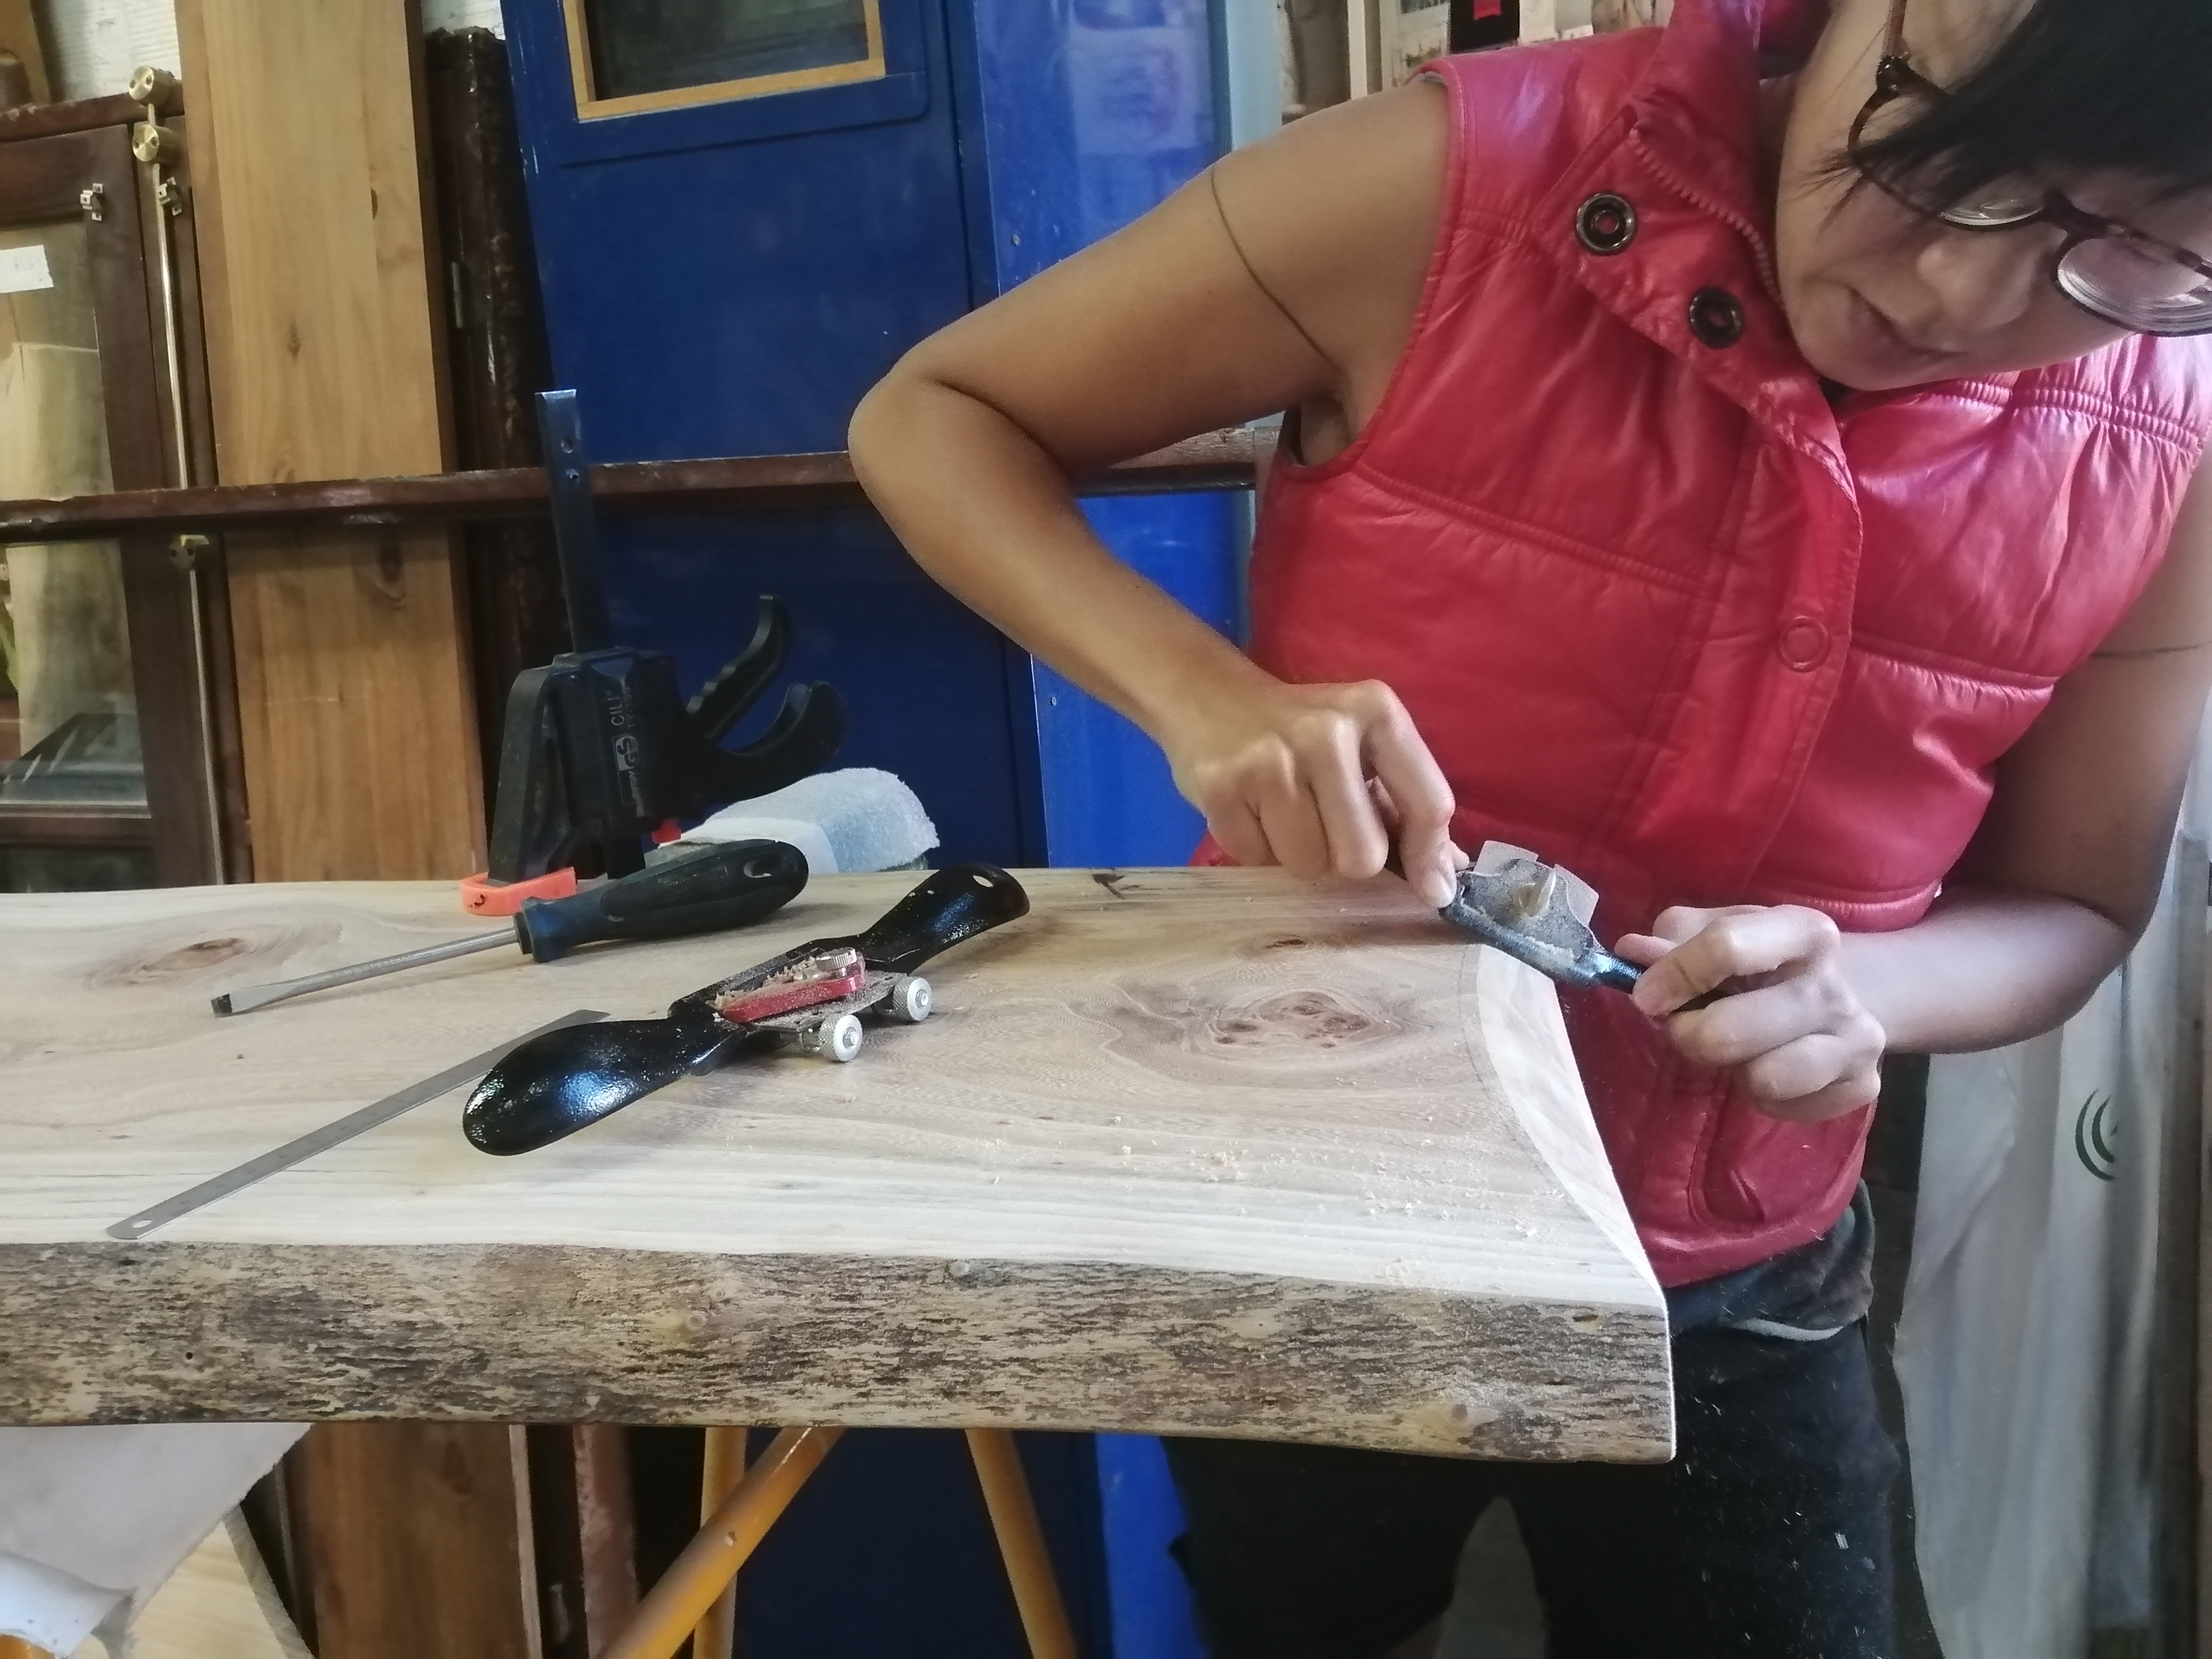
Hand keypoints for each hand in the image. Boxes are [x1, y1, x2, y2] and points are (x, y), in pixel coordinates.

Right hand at [1164, 676, 1465, 905]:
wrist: (1208, 696)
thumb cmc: (1300, 730)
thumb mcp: (1362, 746)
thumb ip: (1404, 804)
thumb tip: (1442, 878)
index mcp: (1376, 712)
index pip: (1428, 804)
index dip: (1431, 858)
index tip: (1433, 892)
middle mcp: (1325, 732)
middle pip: (1363, 856)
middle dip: (1345, 859)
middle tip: (1324, 827)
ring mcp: (1269, 760)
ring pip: (1309, 866)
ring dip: (1298, 856)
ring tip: (1282, 815)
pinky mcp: (1220, 787)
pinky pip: (1257, 860)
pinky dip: (1257, 849)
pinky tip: (1251, 812)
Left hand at [1614, 905, 1884, 1121]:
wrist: (1845, 991)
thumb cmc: (1765, 959)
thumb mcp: (1721, 929)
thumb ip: (1674, 939)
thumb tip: (1633, 953)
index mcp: (1802, 930)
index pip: (1725, 946)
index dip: (1672, 975)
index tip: (1646, 995)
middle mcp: (1834, 984)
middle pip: (1729, 1030)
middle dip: (1688, 1035)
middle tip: (1686, 1027)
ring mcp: (1857, 1038)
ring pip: (1763, 1078)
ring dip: (1731, 1069)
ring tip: (1737, 1049)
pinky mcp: (1863, 1086)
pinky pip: (1783, 1107)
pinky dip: (1762, 1097)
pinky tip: (1768, 1066)